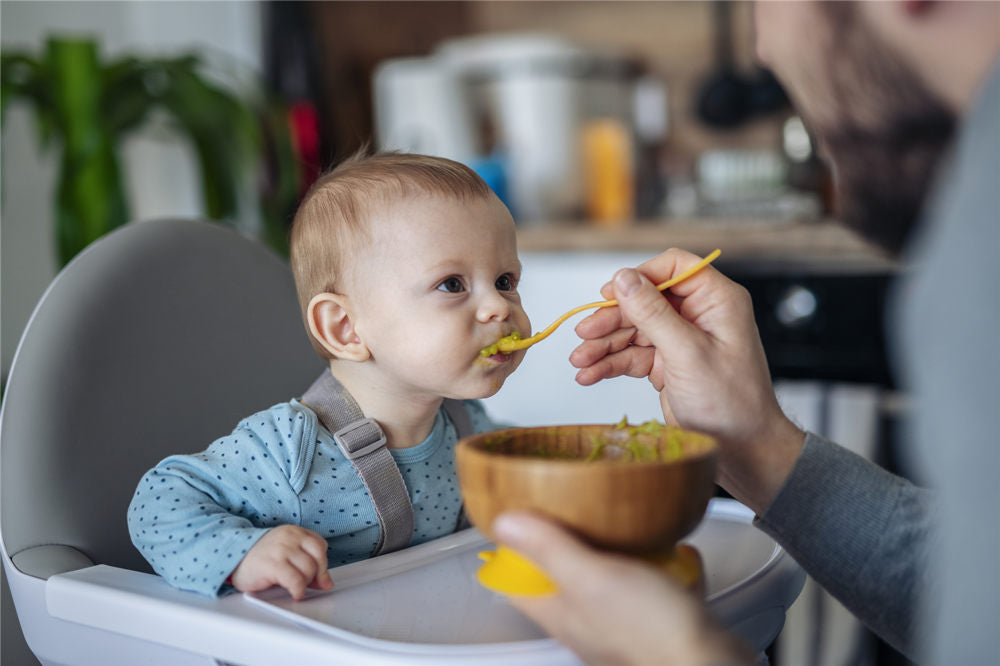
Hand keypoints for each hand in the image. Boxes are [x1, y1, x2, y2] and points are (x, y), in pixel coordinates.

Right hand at [230, 525, 332, 599]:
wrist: (231, 559)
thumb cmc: (259, 559)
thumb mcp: (286, 556)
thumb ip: (306, 564)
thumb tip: (327, 582)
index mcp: (294, 531)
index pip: (320, 545)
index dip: (321, 563)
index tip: (317, 575)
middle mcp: (289, 537)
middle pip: (318, 557)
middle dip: (316, 574)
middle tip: (307, 583)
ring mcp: (281, 549)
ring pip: (309, 569)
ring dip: (306, 583)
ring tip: (296, 587)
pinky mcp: (273, 564)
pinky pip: (296, 580)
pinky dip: (299, 590)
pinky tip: (295, 593)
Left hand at [494, 512, 753, 665]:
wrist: (709, 665)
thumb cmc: (651, 634)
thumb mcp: (590, 578)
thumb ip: (548, 549)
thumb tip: (505, 523)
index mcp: (560, 611)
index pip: (517, 581)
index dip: (512, 548)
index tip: (518, 513)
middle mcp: (587, 620)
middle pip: (562, 576)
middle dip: (567, 539)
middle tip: (572, 507)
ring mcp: (622, 623)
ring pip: (608, 580)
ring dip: (618, 550)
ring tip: (627, 523)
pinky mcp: (659, 624)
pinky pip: (655, 586)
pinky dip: (665, 566)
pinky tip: (676, 551)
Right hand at [570, 248, 804, 512]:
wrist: (742, 450)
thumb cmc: (731, 403)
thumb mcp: (688, 353)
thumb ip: (653, 314)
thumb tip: (624, 278)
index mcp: (716, 301)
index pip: (674, 266)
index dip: (640, 276)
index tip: (611, 293)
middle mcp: (698, 315)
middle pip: (644, 300)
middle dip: (611, 318)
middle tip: (584, 333)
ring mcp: (681, 340)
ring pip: (632, 329)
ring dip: (604, 344)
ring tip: (579, 361)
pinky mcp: (667, 364)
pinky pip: (632, 355)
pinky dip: (610, 364)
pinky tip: (590, 374)